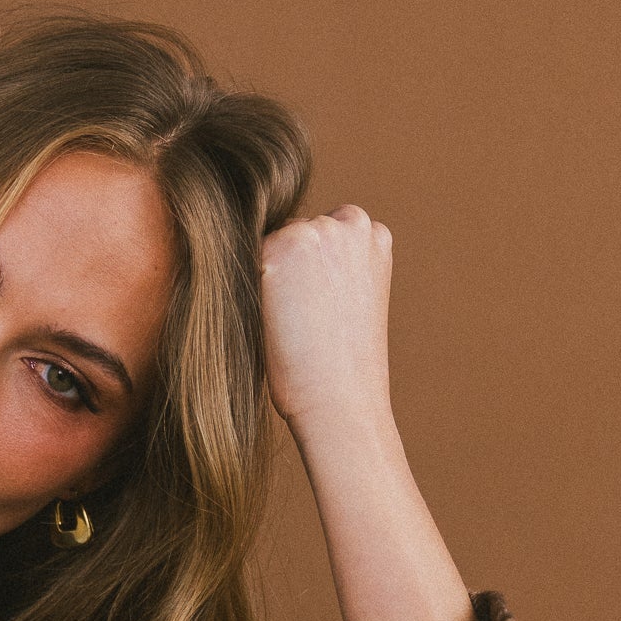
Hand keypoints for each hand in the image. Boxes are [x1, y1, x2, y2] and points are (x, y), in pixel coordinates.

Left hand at [260, 205, 394, 441]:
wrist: (339, 399)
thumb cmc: (343, 363)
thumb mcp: (355, 298)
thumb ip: (333, 265)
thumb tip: (289, 255)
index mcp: (376, 235)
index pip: (323, 234)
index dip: (310, 274)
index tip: (315, 308)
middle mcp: (348, 222)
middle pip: (296, 231)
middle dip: (290, 267)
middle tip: (300, 318)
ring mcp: (314, 232)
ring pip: (270, 244)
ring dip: (267, 274)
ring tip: (288, 322)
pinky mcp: (277, 251)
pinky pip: (245, 261)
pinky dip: (248, 289)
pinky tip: (269, 320)